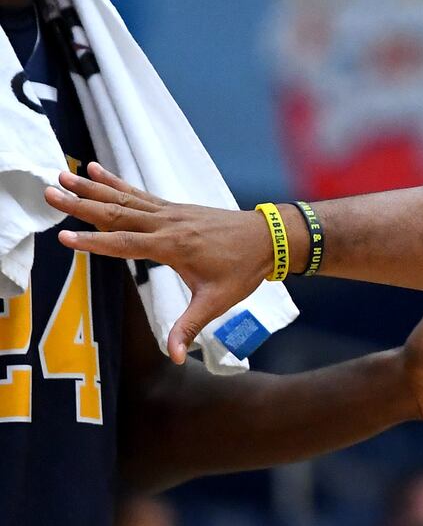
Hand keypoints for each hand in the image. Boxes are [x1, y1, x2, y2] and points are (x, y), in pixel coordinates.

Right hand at [46, 163, 275, 362]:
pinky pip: (138, 193)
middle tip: (50, 191)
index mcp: (173, 246)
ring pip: (124, 198)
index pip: (124, 243)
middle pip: (116, 213)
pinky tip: (94, 169)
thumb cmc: (243, 270)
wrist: (268, 238)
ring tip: (62, 174)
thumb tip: (174, 356)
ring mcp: (170, 212)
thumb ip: (190, 326)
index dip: (93, 242)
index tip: (64, 237)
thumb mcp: (217, 301)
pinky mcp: (173, 208)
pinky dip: (115, 181)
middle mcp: (167, 224)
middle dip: (81, 204)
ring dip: (91, 187)